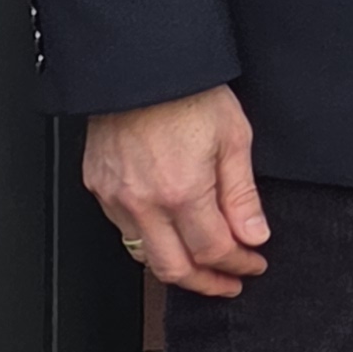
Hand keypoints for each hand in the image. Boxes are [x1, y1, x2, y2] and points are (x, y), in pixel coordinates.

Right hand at [82, 86, 269, 295]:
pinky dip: (150, 241)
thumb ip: (242, 195)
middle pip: (174, 269)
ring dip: (177, 266)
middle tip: (230, 282)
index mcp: (182, 192)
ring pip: (144, 255)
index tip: (254, 264)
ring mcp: (115, 199)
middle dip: (207, 283)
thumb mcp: (234, 138)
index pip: (213, 250)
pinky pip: (124, 230)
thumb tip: (254, 236)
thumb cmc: (189, 94)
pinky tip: (170, 234)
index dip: (238, 264)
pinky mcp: (98, 189)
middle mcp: (144, 204)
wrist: (140, 67)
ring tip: (204, 264)